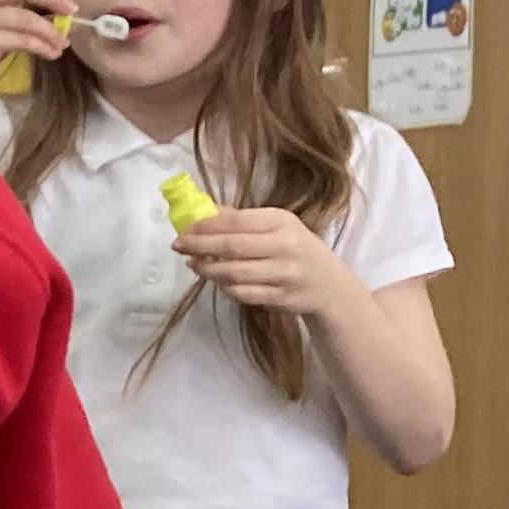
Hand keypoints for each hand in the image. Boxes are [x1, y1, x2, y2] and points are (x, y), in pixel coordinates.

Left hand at [172, 203, 342, 316]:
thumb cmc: (296, 249)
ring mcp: (284, 274)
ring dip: (208, 270)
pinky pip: (243, 293)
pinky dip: (225, 288)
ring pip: (234, 273)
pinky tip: (217, 281)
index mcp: (281, 222)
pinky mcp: (281, 297)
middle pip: (231, 246)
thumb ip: (242, 219)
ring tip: (194, 265)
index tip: (183, 228)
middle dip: (199, 246)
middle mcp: (284, 246)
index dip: (205, 225)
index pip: (235, 221)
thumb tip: (203, 210)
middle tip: (178, 246)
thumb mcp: (277, 226)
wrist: (329, 285)